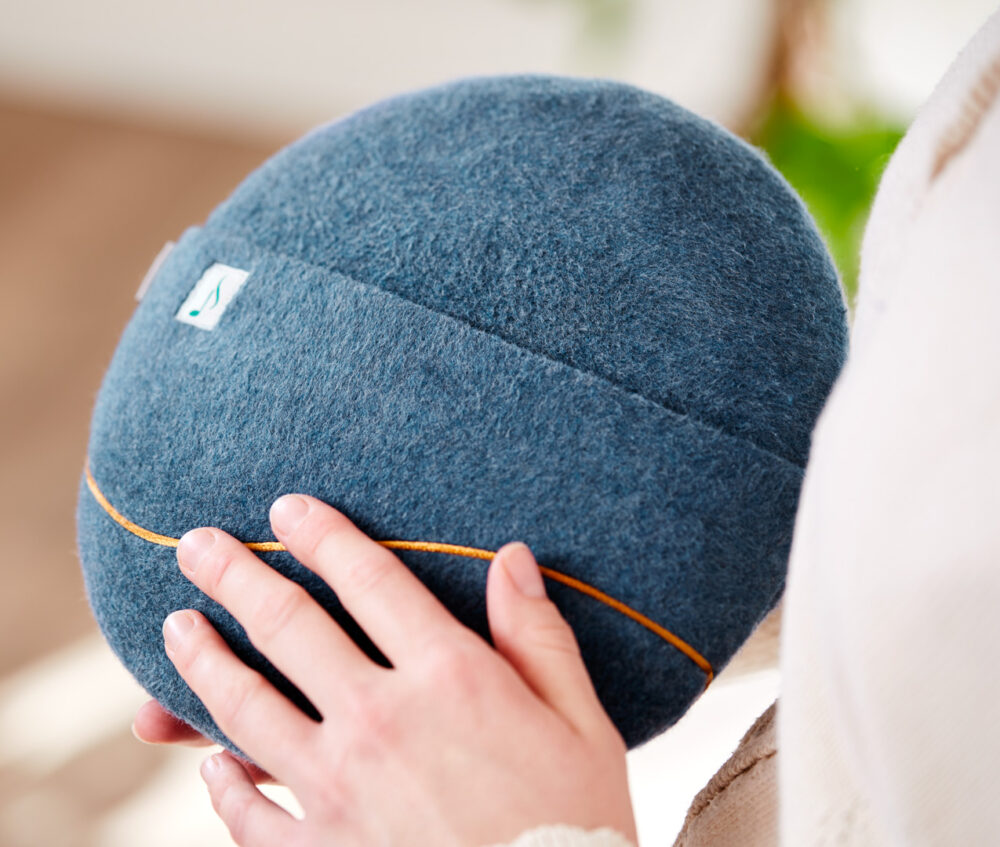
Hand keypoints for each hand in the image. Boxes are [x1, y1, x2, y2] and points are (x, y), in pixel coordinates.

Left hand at [157, 494, 636, 846]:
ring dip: (203, 661)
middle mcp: (382, 721)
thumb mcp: (580, 723)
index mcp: (450, 678)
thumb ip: (538, 636)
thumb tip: (511, 557)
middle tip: (196, 546)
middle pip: (289, 628)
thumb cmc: (576, 825)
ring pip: (247, 707)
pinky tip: (209, 765)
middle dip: (235, 577)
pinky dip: (221, 785)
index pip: (370, 581)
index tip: (286, 509)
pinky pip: (248, 813)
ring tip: (176, 627)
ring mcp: (341, 791)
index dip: (323, 535)